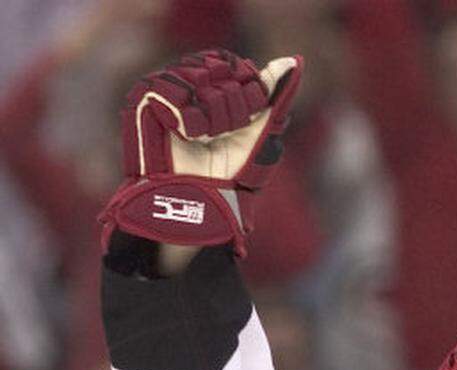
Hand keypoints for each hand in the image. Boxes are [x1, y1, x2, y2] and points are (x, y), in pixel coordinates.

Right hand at [98, 49, 303, 257]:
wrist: (200, 203)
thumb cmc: (228, 174)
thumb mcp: (259, 132)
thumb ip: (273, 96)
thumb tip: (294, 60)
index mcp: (208, 82)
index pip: (231, 62)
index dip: (246, 92)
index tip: (243, 122)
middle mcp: (184, 80)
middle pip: (217, 68)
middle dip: (232, 108)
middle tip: (221, 134)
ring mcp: (162, 89)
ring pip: (198, 78)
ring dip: (213, 116)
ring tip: (205, 138)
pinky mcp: (143, 102)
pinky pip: (175, 94)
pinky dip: (190, 119)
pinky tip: (188, 136)